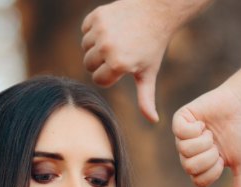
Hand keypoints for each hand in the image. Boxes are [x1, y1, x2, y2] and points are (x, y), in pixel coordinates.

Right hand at [81, 0, 175, 122]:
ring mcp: (101, 30)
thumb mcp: (149, 74)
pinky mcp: (97, 16)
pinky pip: (85, 30)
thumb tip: (154, 121)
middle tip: (119, 54)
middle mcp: (107, 47)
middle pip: (88, 64)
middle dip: (100, 62)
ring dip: (96, 46)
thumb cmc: (153, 46)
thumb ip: (146, 99)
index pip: (98, 80)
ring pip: (85, 47)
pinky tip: (111, 28)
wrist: (156, 12)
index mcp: (119, 65)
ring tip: (116, 41)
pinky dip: (94, 30)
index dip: (110, 76)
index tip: (123, 67)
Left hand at [173, 84, 240, 186]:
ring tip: (210, 132)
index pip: (198, 180)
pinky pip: (180, 132)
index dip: (213, 170)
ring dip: (204, 141)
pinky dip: (196, 128)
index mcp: (200, 164)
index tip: (222, 158)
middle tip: (216, 144)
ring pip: (184, 150)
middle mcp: (188, 152)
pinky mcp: (181, 119)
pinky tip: (203, 123)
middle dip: (208, 156)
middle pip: (189, 167)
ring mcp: (182, 136)